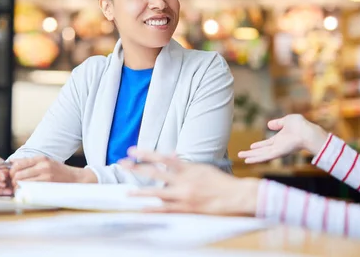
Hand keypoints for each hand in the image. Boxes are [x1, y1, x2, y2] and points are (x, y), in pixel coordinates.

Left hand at [9, 155, 97, 186]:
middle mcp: (43, 166)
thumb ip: (29, 162)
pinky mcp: (47, 186)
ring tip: (18, 189)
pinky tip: (25, 192)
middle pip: (18, 173)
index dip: (11, 171)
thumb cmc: (58, 171)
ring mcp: (45, 176)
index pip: (18, 164)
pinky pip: (29, 189)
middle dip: (12, 181)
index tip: (11, 176)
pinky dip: (24, 192)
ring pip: (22, 182)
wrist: (75, 178)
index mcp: (41, 159)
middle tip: (13, 185)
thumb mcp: (45, 162)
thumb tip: (11, 162)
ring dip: (17, 187)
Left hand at [120, 148, 258, 215]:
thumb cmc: (220, 181)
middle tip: (122, 163)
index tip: (132, 150)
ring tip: (127, 192)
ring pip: (158, 192)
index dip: (146, 154)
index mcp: (188, 168)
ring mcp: (185, 195)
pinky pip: (167, 210)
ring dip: (141, 192)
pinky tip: (143, 210)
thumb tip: (171, 155)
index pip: (162, 158)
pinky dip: (155, 209)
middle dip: (137, 168)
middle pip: (155, 173)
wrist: (237, 196)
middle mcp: (184, 180)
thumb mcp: (202, 167)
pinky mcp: (188, 208)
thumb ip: (185, 164)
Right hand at [237, 114, 327, 163]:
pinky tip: (247, 160)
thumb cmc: (301, 125)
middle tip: (241, 154)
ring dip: (251, 156)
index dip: (259, 145)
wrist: (308, 132)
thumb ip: (278, 123)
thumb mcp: (287, 120)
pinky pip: (264, 157)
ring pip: (261, 155)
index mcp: (281, 139)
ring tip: (240, 157)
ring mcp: (277, 150)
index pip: (267, 143)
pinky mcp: (277, 153)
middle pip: (262, 151)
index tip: (251, 146)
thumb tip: (268, 124)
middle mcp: (278, 146)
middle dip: (252, 152)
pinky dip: (255, 159)